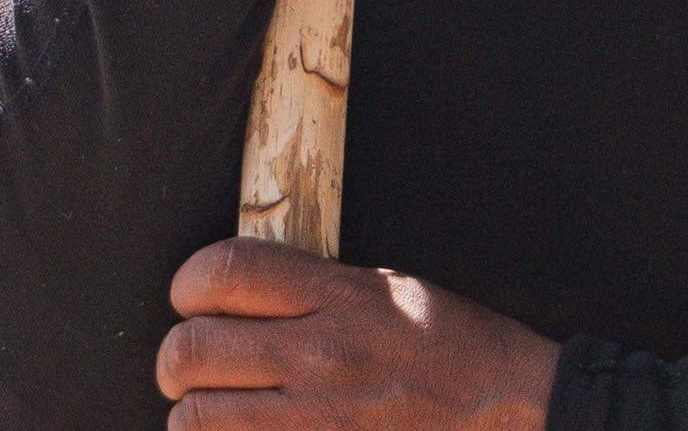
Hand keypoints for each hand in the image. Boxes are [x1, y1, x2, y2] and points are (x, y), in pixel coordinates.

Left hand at [157, 237, 559, 429]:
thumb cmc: (450, 346)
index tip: (190, 297)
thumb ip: (308, 289)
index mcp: (338, 296)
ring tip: (207, 412)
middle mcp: (320, 355)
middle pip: (194, 348)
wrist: (512, 409)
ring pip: (199, 418)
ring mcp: (318, 420)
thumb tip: (233, 294)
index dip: (188, 283)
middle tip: (185, 367)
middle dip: (175, 359)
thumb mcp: (383, 289)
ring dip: (190, 415)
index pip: (225, 272)